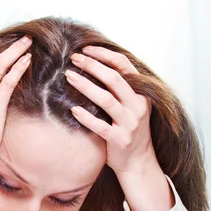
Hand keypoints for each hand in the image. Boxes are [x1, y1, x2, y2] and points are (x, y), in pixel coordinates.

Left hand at [65, 46, 155, 176]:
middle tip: (73, 59)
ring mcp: (130, 124)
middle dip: (92, 66)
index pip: (123, 65)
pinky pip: (101, 126)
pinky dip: (86, 117)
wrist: (138, 161)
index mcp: (141, 93)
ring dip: (86, 86)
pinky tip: (73, 110)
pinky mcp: (120, 140)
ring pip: (107, 100)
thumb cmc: (129, 129)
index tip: (85, 49)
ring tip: (68, 77)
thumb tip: (94, 63)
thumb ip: (119, 88)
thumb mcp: (131, 105)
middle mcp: (138, 106)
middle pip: (114, 79)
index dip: (104, 54)